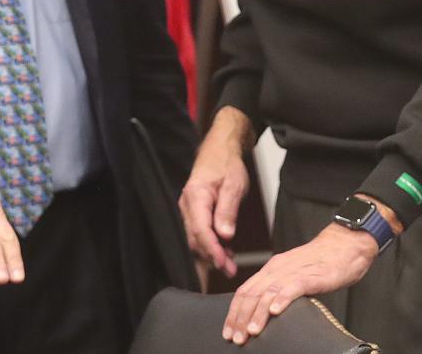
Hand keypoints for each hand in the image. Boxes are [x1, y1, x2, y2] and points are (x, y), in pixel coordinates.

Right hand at [180, 107, 253, 276]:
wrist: (220, 151)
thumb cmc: (226, 164)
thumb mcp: (234, 185)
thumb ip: (228, 210)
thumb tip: (225, 235)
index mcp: (195, 196)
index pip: (200, 230)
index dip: (211, 249)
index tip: (223, 263)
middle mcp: (187, 205)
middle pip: (196, 238)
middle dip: (211, 257)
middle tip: (230, 270)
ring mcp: (189, 210)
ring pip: (197, 239)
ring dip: (212, 253)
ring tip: (230, 266)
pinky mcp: (194, 214)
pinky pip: (200, 233)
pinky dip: (211, 245)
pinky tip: (225, 253)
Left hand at [222, 223, 378, 344]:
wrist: (345, 244)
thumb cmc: (322, 263)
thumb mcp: (294, 276)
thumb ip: (279, 291)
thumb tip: (264, 315)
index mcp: (272, 269)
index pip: (245, 291)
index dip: (234, 312)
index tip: (228, 331)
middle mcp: (278, 268)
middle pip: (252, 293)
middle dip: (241, 318)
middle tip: (235, 338)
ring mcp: (294, 270)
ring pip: (269, 291)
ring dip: (257, 313)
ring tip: (251, 331)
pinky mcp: (312, 274)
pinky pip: (294, 286)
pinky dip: (282, 299)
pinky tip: (275, 311)